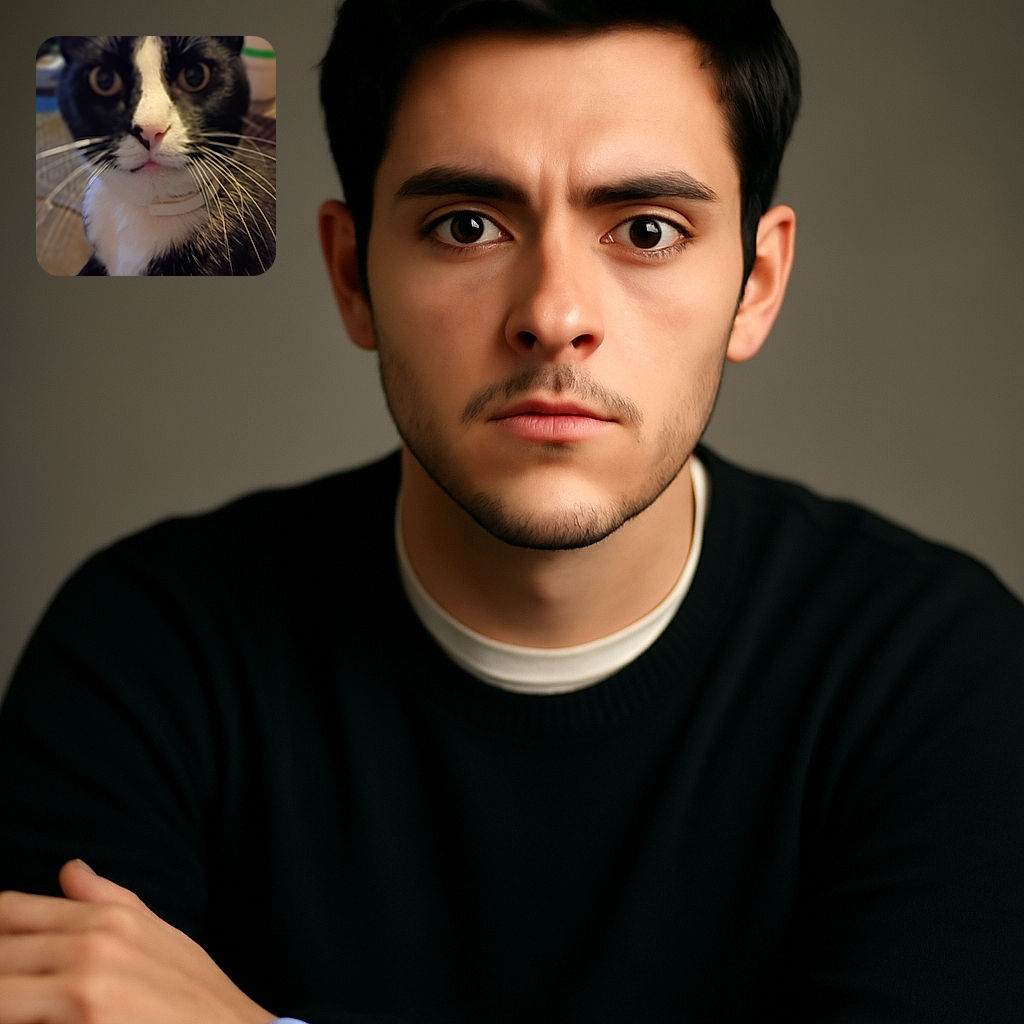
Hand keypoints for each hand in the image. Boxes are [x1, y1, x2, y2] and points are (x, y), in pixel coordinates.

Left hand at [0, 859, 274, 1023]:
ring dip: (1, 998)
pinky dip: (16, 1018)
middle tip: (7, 985)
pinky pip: (19, 1020)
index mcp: (107, 921)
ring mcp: (82, 996)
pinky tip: (28, 1018)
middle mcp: (90, 951)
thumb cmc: (194, 991)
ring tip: (13, 1002)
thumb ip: (107, 899)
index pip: (10, 910)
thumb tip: (69, 868)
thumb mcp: (158, 933)